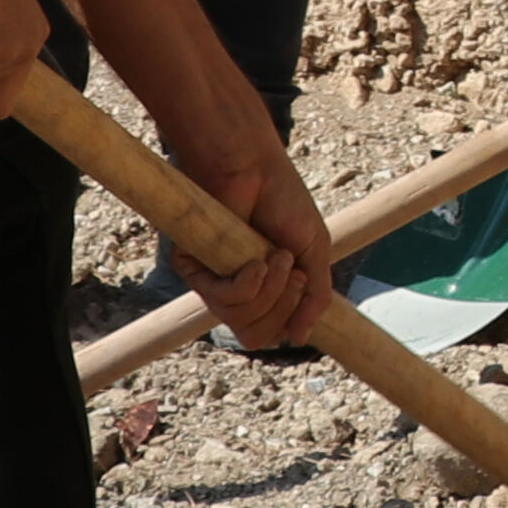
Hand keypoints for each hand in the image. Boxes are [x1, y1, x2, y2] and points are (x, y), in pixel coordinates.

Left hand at [172, 126, 334, 352]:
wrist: (255, 168)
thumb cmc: (284, 202)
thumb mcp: (314, 253)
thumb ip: (314, 298)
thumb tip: (300, 338)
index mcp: (261, 291)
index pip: (270, 334)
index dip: (290, 318)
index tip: (302, 280)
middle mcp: (234, 291)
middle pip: (256, 335)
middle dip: (283, 306)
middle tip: (289, 267)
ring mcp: (212, 281)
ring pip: (240, 321)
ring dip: (270, 290)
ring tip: (276, 256)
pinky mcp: (192, 267)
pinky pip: (221, 300)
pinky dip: (248, 284)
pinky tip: (256, 262)